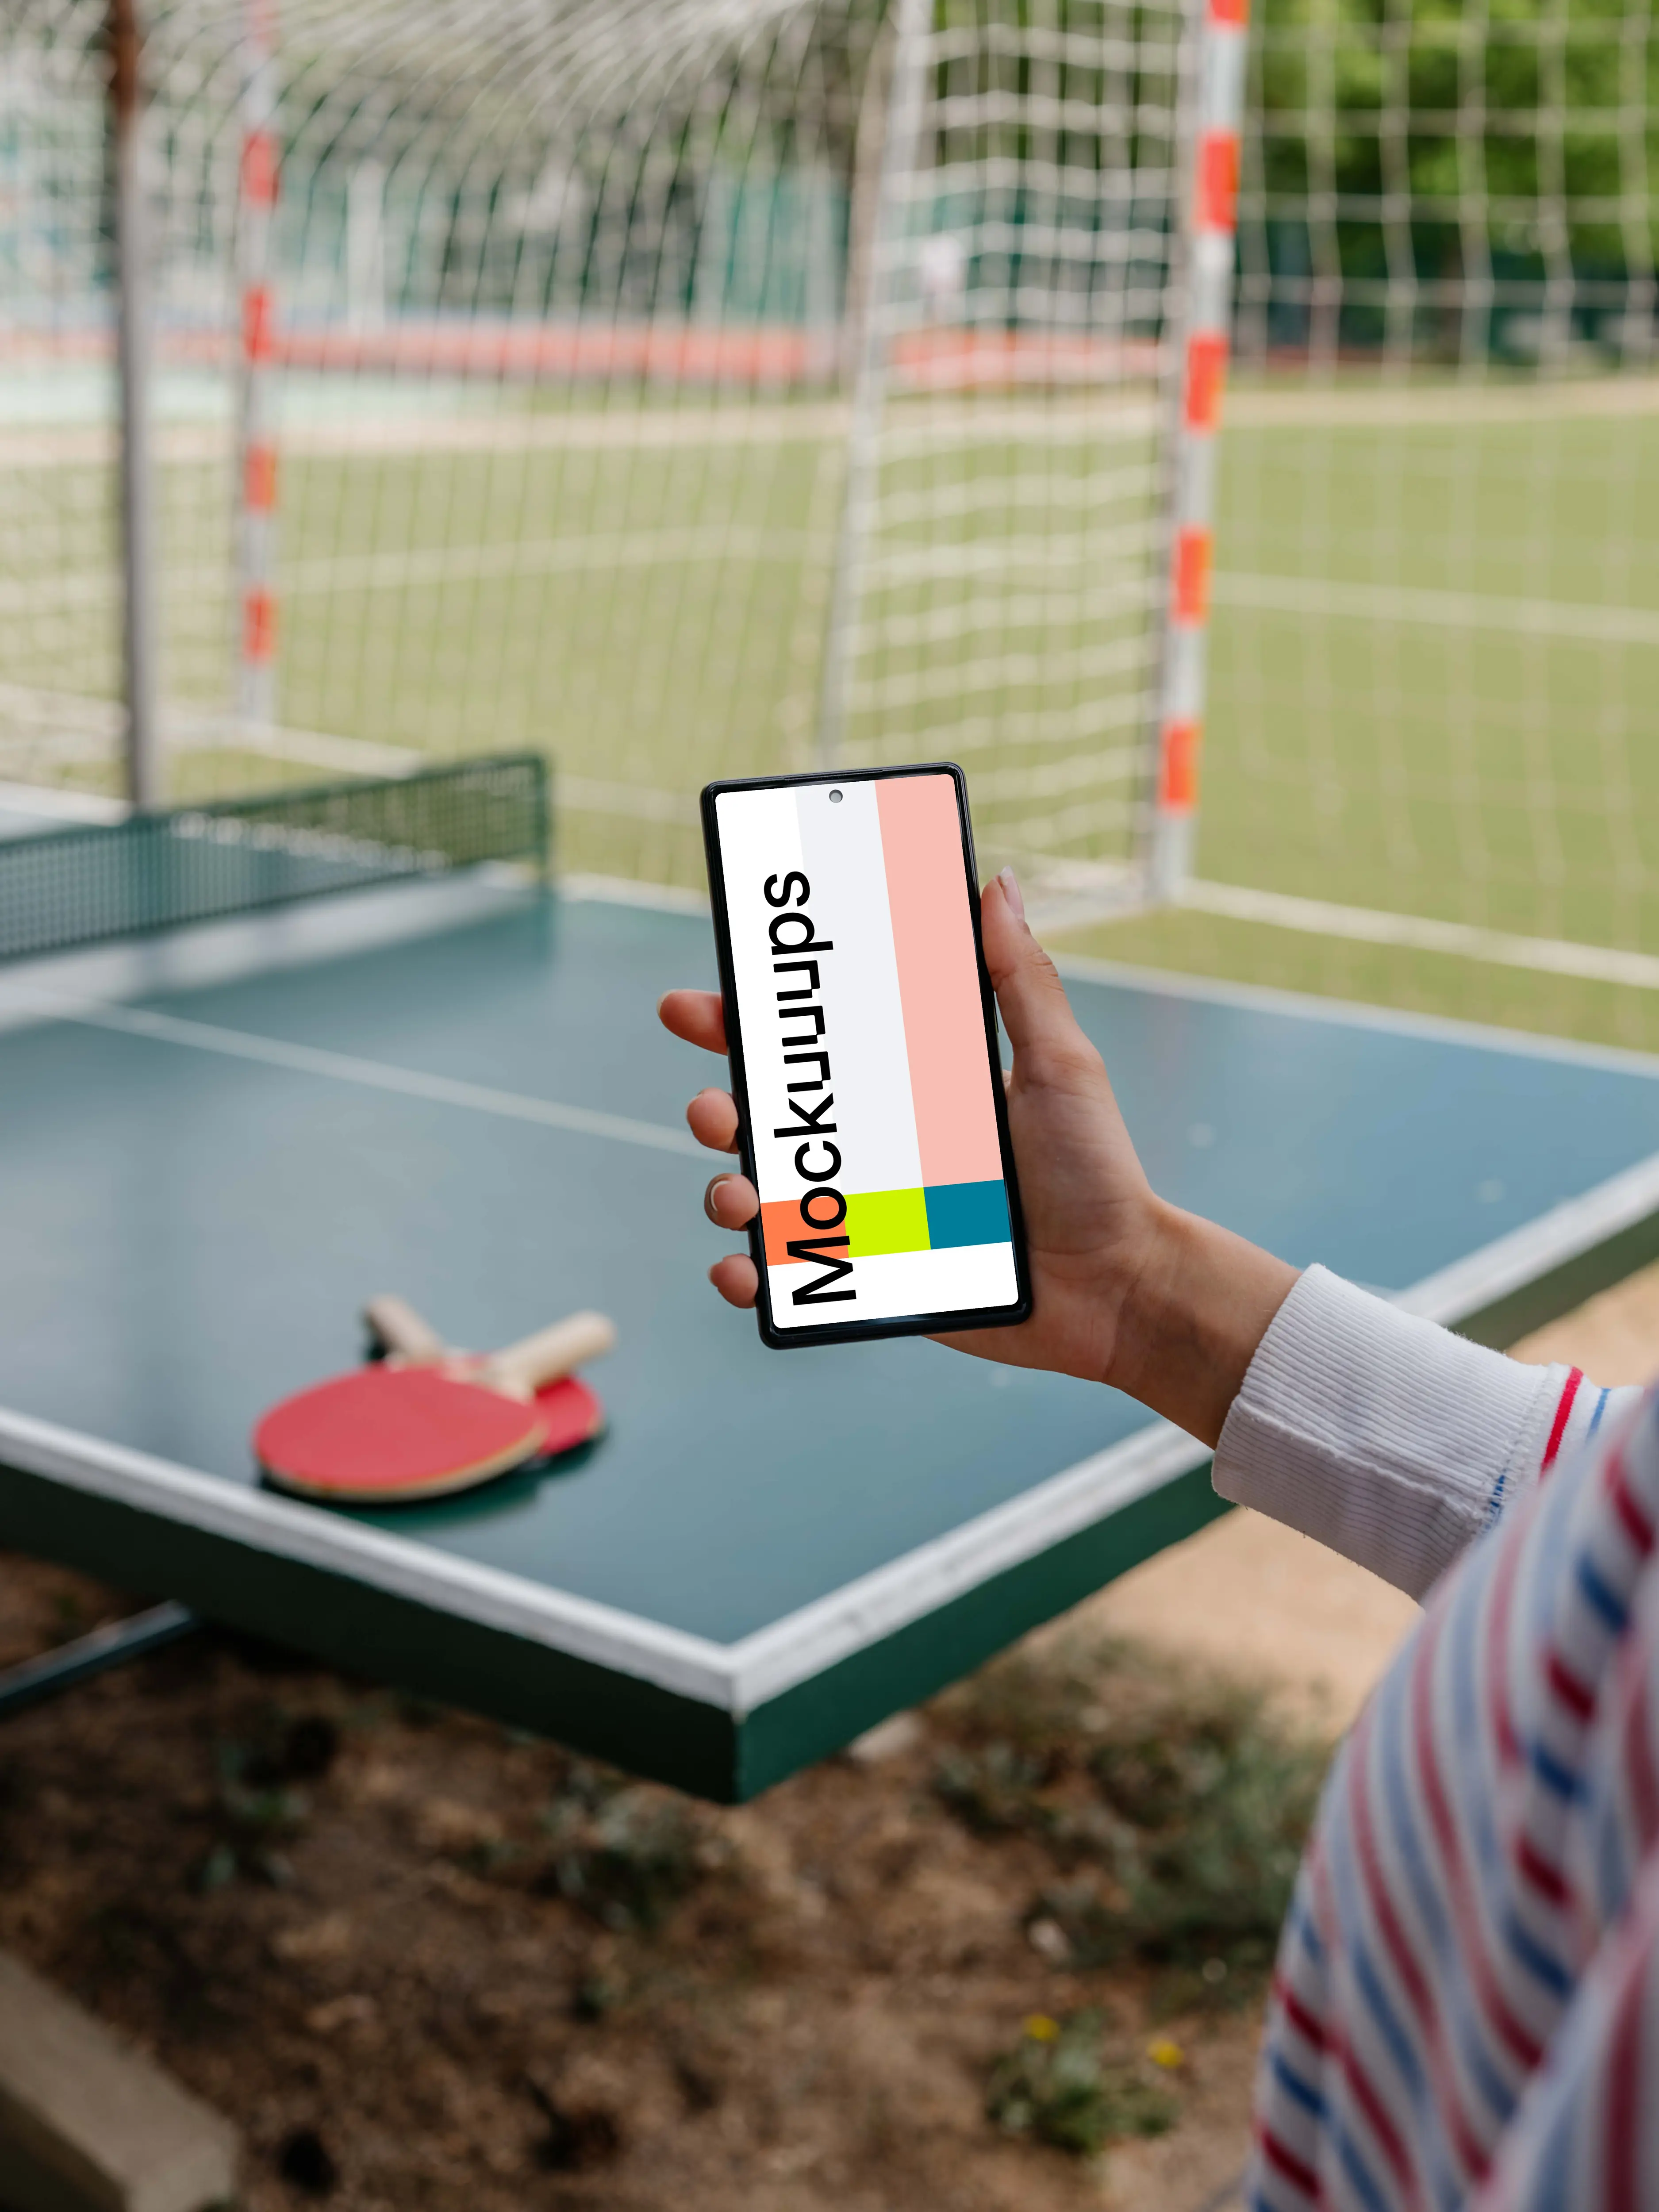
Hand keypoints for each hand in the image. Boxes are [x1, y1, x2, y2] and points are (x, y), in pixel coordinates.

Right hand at [658, 870, 1295, 1445]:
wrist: (1118, 1284)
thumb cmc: (1096, 1172)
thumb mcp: (1061, 1064)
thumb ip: (1020, 979)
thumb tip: (996, 882)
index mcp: (908, 1091)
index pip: (812, 1048)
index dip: (745, 1024)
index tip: (699, 1006)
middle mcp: (877, 1150)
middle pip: (767, 1119)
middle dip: (717, 1107)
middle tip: (713, 1109)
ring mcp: (868, 1216)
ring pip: (763, 1196)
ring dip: (726, 1189)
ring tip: (738, 1194)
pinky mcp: (873, 1280)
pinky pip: (791, 1278)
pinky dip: (750, 1275)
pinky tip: (742, 1269)